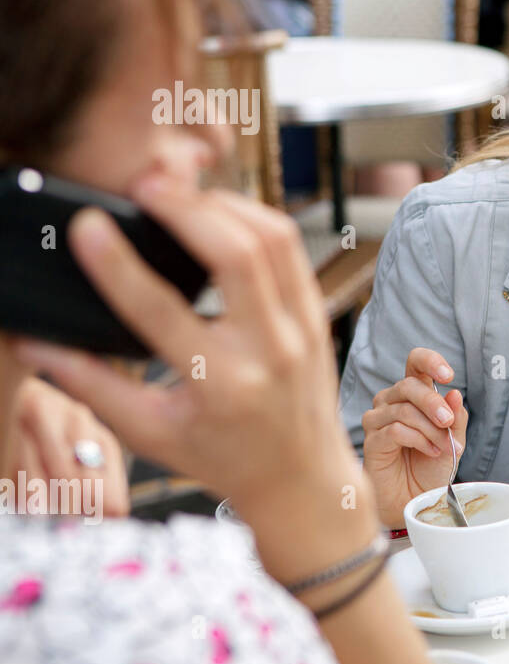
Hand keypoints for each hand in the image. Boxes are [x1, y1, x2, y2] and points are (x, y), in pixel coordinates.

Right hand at [12, 177, 357, 510]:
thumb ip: (91, 385)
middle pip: (236, 255)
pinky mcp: (316, 313)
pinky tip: (219, 211)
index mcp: (221, 386)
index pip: (164, 312)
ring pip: (272, 240)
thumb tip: (37, 342)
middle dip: (187, 209)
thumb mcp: (149, 431)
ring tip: (178, 193)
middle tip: (144, 185)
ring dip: (223, 205)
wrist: (300, 477)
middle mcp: (270, 351)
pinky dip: (255, 218)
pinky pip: (291, 249)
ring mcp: (301, 328)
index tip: (89, 226)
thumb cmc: (221, 456)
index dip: (119, 265)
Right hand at [362, 347, 467, 528]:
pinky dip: (419, 440)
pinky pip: (396, 430)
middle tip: (448, 423)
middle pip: (409, 385)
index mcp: (412, 394)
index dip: (430, 361)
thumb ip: (455, 417)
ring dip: (430, 429)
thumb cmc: (432, 467)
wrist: (417, 499)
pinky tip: (430, 452)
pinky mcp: (372, 441)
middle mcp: (391, 401)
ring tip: (443, 447)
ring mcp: (378, 420)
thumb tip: (454, 393)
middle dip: (434, 403)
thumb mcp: (453, 439)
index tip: (448, 375)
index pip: (415, 363)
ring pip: (404, 410)